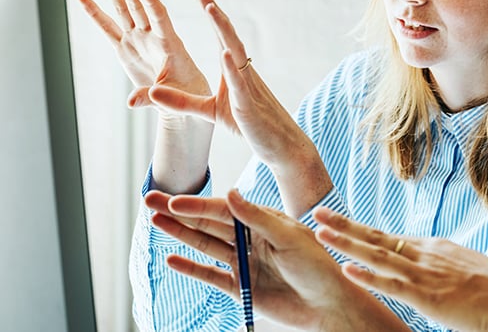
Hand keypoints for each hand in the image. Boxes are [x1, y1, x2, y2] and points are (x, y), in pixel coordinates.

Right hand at [78, 0, 210, 111]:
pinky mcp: (126, 49)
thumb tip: (130, 103)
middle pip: (138, 5)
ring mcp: (138, 41)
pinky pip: (108, 29)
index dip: (150, 0)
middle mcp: (152, 37)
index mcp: (170, 44)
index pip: (159, 17)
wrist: (183, 100)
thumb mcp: (174, 98)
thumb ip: (152, 97)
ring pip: (124, 10)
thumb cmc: (187, 96)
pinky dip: (95, 14)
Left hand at [144, 0, 331, 215]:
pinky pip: (240, 83)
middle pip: (227, 33)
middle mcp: (242, 71)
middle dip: (212, 8)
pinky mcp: (248, 105)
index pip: (220, 34)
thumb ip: (182, 102)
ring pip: (235, 51)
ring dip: (223, 29)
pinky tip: (225, 53)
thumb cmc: (249, 125)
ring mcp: (247, 85)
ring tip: (210, 7)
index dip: (209, 11)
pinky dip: (232, 67)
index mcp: (234, 70)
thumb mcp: (210, 112)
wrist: (281, 146)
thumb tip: (153, 91)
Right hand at [146, 190, 410, 330]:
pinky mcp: (242, 288)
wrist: (329, 305)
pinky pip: (211, 275)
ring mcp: (244, 262)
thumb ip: (257, 217)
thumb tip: (231, 193)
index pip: (224, 210)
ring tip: (154, 221)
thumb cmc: (318, 266)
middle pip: (208, 223)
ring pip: (206, 245)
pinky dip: (192, 268)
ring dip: (180, 234)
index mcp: (264, 221)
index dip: (198, 205)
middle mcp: (251, 238)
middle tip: (149, 200)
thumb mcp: (290, 237)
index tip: (173, 199)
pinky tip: (172, 259)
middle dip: (179, 212)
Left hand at [314, 207, 487, 331]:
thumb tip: (428, 267)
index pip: (386, 237)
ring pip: (377, 255)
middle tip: (316, 212)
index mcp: (431, 248)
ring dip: (346, 243)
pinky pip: (392, 285)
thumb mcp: (461, 268)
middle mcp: (424, 254)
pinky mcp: (428, 296)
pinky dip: (368, 277)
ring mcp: (424, 273)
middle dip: (344, 225)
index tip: (336, 220)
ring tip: (320, 233)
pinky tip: (347, 270)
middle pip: (375, 237)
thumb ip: (439, 266)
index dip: (358, 229)